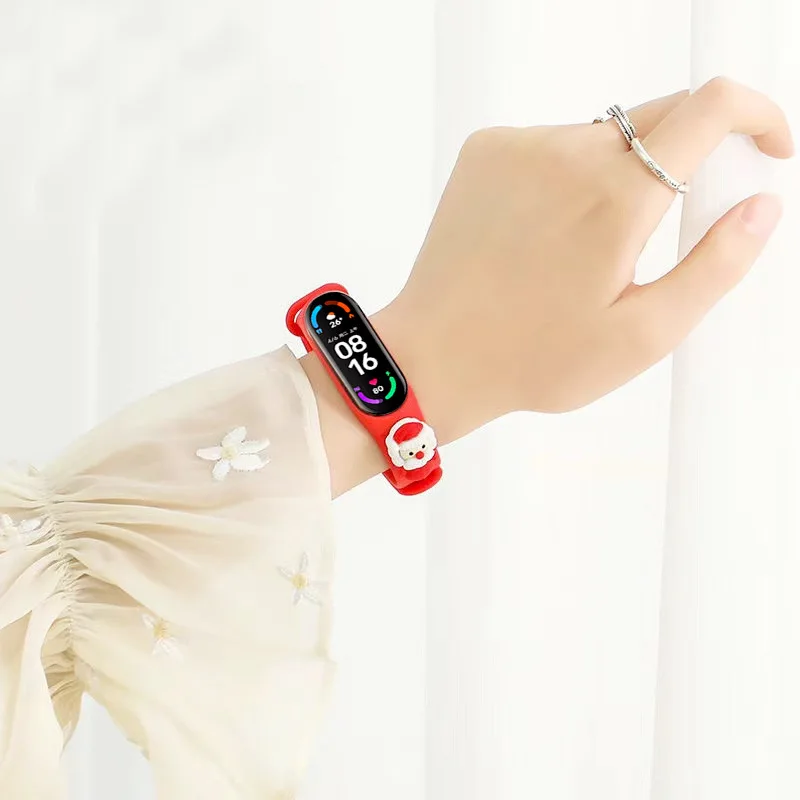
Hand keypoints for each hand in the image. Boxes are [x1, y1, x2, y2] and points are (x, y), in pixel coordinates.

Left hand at [305, 78, 792, 495]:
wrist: (434, 356)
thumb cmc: (532, 358)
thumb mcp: (642, 335)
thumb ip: (715, 266)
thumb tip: (760, 208)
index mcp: (618, 198)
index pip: (712, 107)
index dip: (756, 117)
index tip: (765, 148)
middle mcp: (568, 153)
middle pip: (661, 118)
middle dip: (686, 159)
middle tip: (661, 229)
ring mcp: (519, 146)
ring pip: (605, 135)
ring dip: (619, 175)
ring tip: (583, 250)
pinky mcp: (486, 151)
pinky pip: (553, 143)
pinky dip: (569, 175)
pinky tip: (544, 235)